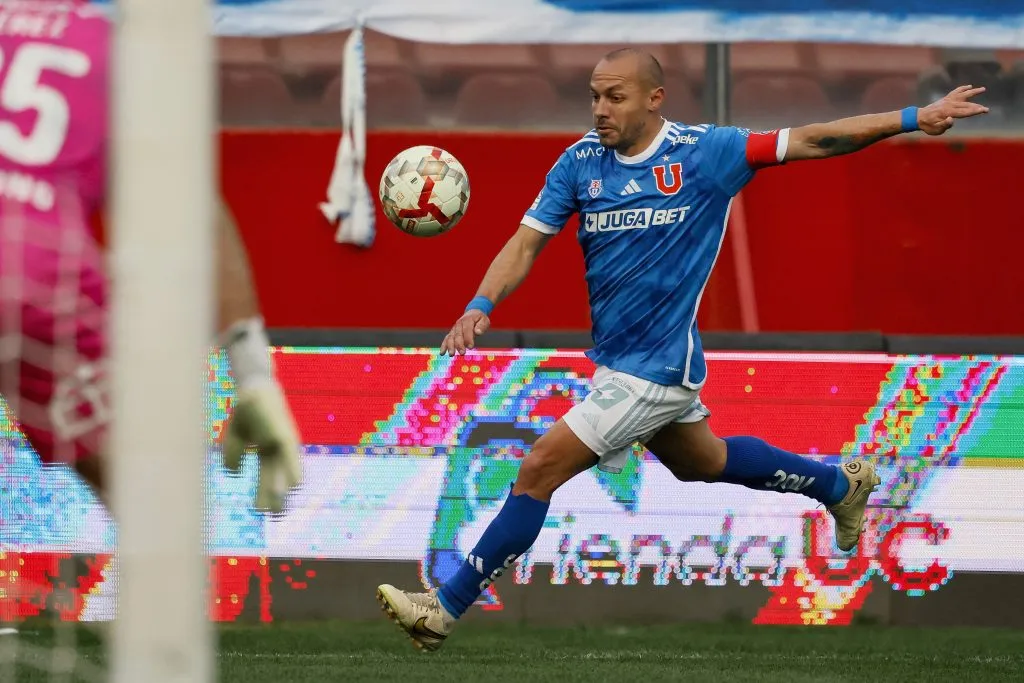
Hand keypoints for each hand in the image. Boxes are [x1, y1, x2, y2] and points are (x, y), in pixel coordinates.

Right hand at [221, 381, 302, 512]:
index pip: (267, 477)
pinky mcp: (284, 434)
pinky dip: (291, 470)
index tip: (262, 510)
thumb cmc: (248, 410)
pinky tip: (295, 484)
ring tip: (280, 509)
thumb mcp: (237, 436)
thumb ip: (234, 454)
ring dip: (281, 489)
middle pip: (277, 478)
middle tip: (274, 517)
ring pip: (285, 471)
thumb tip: (233, 474)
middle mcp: (277, 449)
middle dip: (275, 497)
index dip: (265, 493)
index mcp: (267, 451)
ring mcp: (282, 442)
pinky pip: (290, 455)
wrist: (253, 384)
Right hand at [440, 309, 490, 355]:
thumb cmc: (479, 319)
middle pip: (458, 335)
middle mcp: (459, 324)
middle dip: (459, 344)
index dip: (468, 338)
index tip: (471, 347)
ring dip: (450, 346)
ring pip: (451, 337)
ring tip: (451, 354)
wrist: (472, 314)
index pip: (467, 330)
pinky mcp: (452, 333)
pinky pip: (446, 339)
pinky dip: (444, 346)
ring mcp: (454, 329)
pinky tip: (442, 353)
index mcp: (467, 320)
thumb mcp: (484, 320)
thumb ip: (481, 326)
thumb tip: (478, 332)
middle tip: (462, 353)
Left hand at [918, 85, 988, 134]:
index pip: (964, 112)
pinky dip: (962, 88)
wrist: (918, 117)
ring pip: (963, 95)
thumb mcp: (935, 129)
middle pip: (966, 105)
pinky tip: (969, 86)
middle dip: (977, 107)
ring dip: (973, 92)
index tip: (983, 110)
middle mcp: (949, 104)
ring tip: (983, 89)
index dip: (974, 111)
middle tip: (987, 109)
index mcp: (947, 112)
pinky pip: (955, 92)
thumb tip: (952, 119)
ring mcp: (947, 100)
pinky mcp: (945, 99)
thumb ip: (944, 125)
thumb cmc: (928, 126)